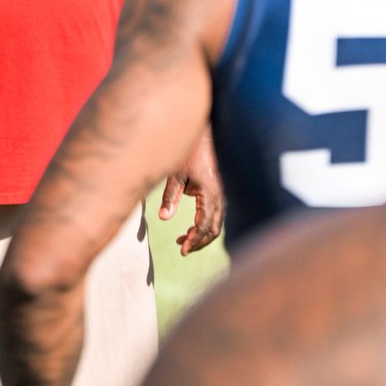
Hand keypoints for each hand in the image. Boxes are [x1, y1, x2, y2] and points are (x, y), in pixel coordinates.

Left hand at [158, 129, 224, 254]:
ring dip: (201, 235)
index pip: (204, 225)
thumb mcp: (176, 173)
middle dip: (198, 242)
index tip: (181, 250)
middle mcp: (220, 197)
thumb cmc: (190, 152)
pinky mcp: (218, 193)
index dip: (194, 240)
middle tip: (181, 249)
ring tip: (180, 240)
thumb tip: (164, 218)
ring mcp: (221, 196)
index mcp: (210, 194)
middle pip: (213, 230)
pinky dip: (203, 225)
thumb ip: (170, 196)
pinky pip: (214, 215)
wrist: (205, 135)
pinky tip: (189, 228)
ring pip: (216, 224)